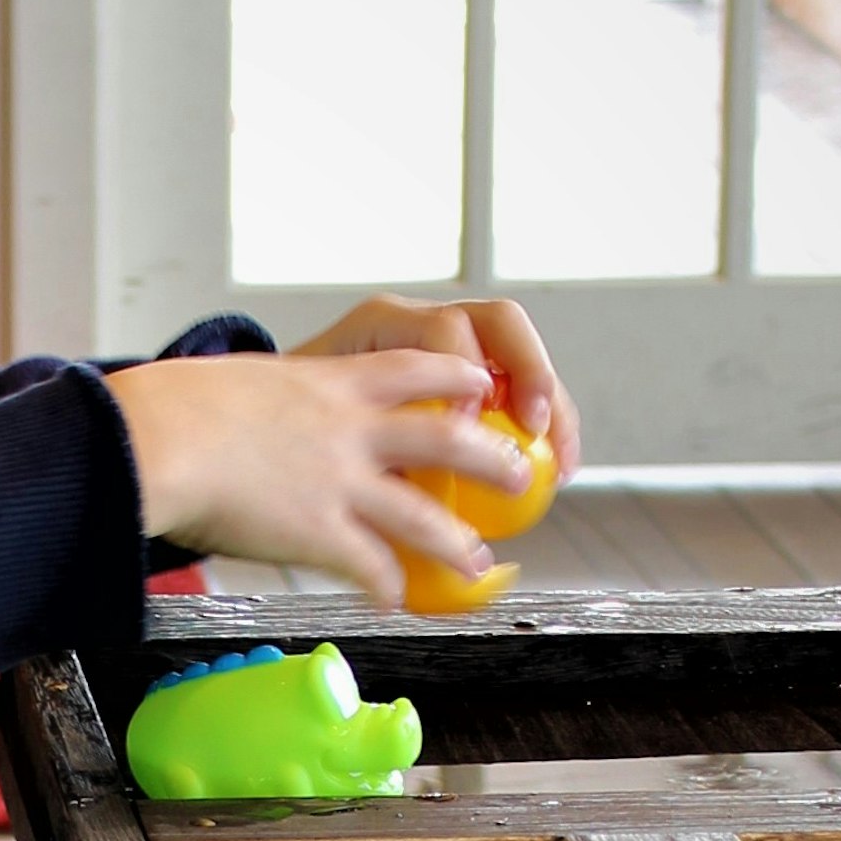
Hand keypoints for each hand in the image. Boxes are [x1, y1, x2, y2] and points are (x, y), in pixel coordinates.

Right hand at [109, 339, 547, 603]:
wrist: (158, 440)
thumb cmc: (176, 408)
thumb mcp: (241, 382)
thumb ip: (270, 396)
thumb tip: (254, 409)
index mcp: (333, 380)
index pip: (416, 367)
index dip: (457, 375)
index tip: (480, 385)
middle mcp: (350, 429)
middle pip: (449, 437)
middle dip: (494, 459)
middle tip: (522, 476)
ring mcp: (341, 482)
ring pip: (425, 514)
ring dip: (458, 542)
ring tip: (479, 561)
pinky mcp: (320, 532)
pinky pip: (372, 566)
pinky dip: (388, 586)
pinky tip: (395, 602)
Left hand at [295, 290, 577, 481]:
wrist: (283, 419)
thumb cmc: (297, 426)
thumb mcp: (321, 438)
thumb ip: (361, 462)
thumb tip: (400, 517)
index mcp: (382, 326)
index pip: (442, 329)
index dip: (463, 372)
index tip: (467, 425)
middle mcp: (424, 324)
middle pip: (499, 323)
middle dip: (530, 372)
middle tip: (534, 427)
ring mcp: (453, 345)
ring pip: (522, 355)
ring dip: (551, 404)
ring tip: (557, 462)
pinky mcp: (473, 374)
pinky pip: (521, 388)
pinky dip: (544, 424)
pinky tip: (552, 468)